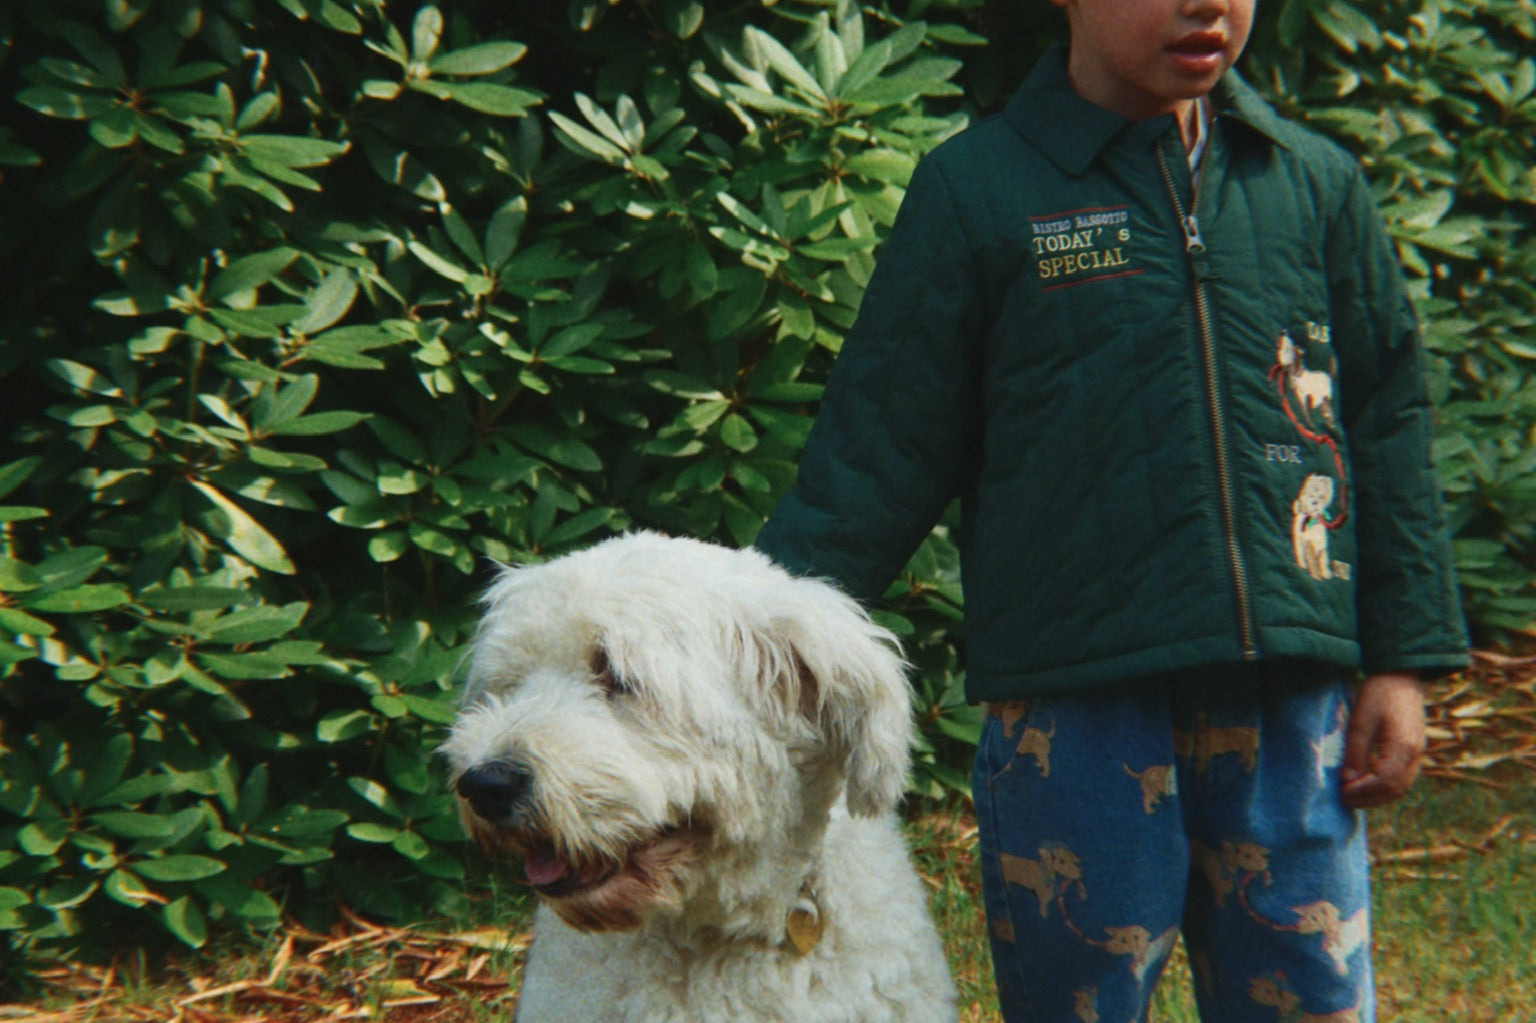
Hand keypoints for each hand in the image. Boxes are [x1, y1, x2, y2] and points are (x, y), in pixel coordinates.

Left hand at [1341, 672, 1426, 807]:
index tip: (1342, 793)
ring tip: (1354, 796)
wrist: (1401, 677)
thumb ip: (1356, 752)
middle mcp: (1415, 754)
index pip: (1385, 781)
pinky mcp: (1415, 752)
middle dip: (1369, 799)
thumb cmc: (1378, 694)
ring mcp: (1418, 754)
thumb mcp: (1360, 720)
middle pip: (1396, 789)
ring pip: (1402, 787)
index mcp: (1403, 745)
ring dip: (1378, 796)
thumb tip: (1348, 781)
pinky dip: (1386, 787)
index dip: (1363, 792)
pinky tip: (1367, 785)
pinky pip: (1403, 778)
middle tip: (1344, 799)